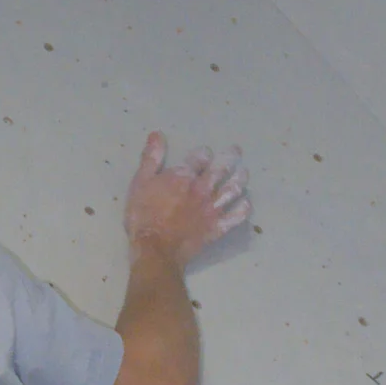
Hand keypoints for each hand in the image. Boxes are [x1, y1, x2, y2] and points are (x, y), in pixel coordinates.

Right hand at [122, 133, 249, 262]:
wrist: (155, 250)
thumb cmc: (144, 216)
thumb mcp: (140, 183)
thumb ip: (151, 158)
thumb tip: (157, 134)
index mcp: (185, 175)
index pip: (201, 156)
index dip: (203, 153)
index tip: (203, 155)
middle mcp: (203, 188)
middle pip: (223, 168)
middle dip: (231, 157)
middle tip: (236, 152)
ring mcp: (213, 208)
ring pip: (234, 189)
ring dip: (240, 179)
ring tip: (243, 173)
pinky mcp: (217, 227)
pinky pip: (236, 216)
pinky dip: (243, 208)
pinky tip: (245, 203)